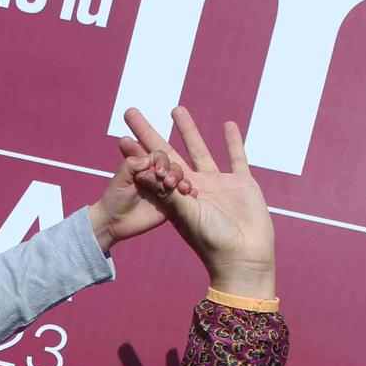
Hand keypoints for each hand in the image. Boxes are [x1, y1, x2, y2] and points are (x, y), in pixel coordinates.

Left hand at [86, 143, 192, 253]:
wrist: (115, 223)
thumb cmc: (114, 199)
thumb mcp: (119, 180)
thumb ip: (131, 165)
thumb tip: (147, 159)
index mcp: (145, 167)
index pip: (159, 157)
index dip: (162, 162)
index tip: (159, 172)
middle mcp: (157, 177)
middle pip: (173, 167)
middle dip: (174, 172)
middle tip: (168, 183)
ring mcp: (165, 190)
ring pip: (180, 180)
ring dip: (183, 181)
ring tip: (182, 189)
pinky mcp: (171, 204)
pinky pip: (184, 197)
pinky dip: (190, 194)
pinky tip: (190, 195)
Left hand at [123, 107, 276, 297]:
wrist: (244, 256)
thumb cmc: (212, 241)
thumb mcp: (184, 214)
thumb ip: (165, 191)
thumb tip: (140, 168)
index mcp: (176, 197)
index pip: (152, 169)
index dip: (137, 154)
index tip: (121, 138)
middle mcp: (195, 187)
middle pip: (169, 153)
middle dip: (152, 133)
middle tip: (132, 113)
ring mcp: (218, 184)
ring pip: (200, 150)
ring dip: (188, 131)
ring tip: (175, 110)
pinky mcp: (241, 183)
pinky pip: (236, 157)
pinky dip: (233, 142)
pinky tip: (228, 125)